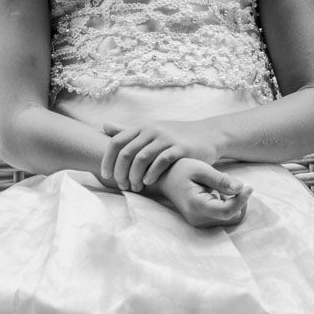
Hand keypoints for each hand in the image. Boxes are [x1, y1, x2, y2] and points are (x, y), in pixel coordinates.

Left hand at [101, 120, 222, 193]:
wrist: (209, 134)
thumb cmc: (176, 135)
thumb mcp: (151, 129)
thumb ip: (128, 130)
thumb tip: (104, 126)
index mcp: (142, 127)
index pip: (116, 142)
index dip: (107, 160)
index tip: (105, 175)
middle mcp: (153, 130)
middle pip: (126, 153)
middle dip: (120, 173)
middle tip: (122, 185)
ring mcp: (167, 138)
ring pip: (142, 158)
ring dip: (134, 176)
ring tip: (136, 187)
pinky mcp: (181, 148)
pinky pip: (161, 161)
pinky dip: (152, 173)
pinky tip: (149, 182)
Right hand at [155, 158, 252, 229]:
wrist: (164, 179)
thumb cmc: (181, 170)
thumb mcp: (201, 169)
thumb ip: (221, 180)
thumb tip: (240, 188)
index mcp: (196, 205)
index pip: (227, 211)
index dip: (242, 200)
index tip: (248, 187)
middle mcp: (197, 218)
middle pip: (231, 217)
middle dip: (240, 202)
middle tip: (235, 184)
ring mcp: (199, 221)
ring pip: (230, 218)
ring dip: (236, 203)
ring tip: (225, 187)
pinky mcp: (202, 220)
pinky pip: (224, 217)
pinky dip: (230, 205)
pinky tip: (222, 194)